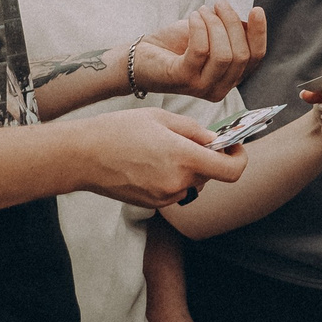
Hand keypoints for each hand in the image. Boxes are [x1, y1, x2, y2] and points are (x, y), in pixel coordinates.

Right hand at [79, 108, 249, 208]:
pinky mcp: (153, 203)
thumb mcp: (160, 117)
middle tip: (191, 140)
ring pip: (193, 183)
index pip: (231, 170)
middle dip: (208, 158)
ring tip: (163, 149)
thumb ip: (194, 130)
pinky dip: (173, 178)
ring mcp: (166, 196)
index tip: (234, 147)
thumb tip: (216, 139)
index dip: (239, 159)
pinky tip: (151, 163)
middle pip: (211, 175)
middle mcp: (178, 182)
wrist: (82, 156)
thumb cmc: (117, 130)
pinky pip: (176, 191)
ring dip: (189, 168)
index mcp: (184, 157)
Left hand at [131, 4, 267, 101]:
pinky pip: (201, 50)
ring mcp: (202, 87)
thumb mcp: (207, 34)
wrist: (140, 58)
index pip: (256, 58)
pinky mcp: (183, 79)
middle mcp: (220, 87)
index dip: (259, 33)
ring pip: (224, 55)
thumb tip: (244, 14)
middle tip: (221, 4)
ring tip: (202, 11)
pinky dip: (199, 28)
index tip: (256, 9)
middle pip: (242, 55)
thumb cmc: (174, 45)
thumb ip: (227, 30)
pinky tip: (193, 17)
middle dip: (233, 23)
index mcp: (231, 77)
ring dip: (215, 25)